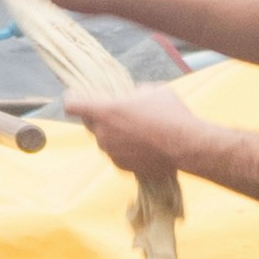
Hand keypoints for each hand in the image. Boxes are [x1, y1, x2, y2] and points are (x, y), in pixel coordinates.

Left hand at [58, 78, 195, 180]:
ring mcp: (112, 153)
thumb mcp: (152, 91)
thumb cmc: (170, 113)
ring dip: (113, 134)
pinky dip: (124, 150)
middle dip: (99, 117)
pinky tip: (143, 145)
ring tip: (136, 130)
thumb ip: (134, 92)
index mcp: (105, 111)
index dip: (73, 98)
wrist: (186, 146)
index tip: (77, 96)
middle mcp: (103, 134)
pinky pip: (116, 155)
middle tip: (117, 113)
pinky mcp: (122, 167)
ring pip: (104, 140)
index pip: (72, 104)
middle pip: (89, 123)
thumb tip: (132, 96)